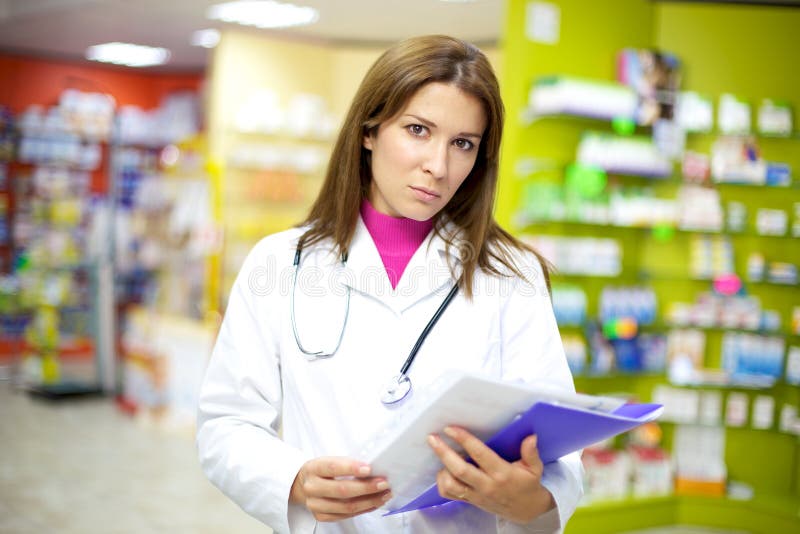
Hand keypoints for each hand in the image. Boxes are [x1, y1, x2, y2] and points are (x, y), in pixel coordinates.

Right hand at [289, 457, 391, 521]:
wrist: (303, 484)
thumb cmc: (322, 470)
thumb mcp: (329, 460)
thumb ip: (347, 464)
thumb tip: (374, 469)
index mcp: (313, 468)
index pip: (333, 467)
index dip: (352, 468)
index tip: (369, 468)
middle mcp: (312, 487)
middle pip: (342, 490)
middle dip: (367, 487)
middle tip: (384, 483)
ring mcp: (315, 505)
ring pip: (346, 506)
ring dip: (370, 501)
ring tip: (385, 494)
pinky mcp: (321, 516)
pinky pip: (346, 515)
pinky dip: (364, 509)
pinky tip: (375, 502)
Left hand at [428, 427, 554, 523]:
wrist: (526, 511)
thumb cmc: (528, 486)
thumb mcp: (534, 469)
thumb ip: (531, 453)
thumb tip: (530, 437)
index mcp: (502, 473)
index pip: (479, 454)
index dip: (464, 440)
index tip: (451, 429)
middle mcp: (487, 485)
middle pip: (460, 470)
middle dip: (443, 452)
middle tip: (432, 437)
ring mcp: (477, 495)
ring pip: (451, 484)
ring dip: (442, 468)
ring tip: (440, 453)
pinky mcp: (471, 501)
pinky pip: (450, 494)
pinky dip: (442, 482)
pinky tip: (444, 470)